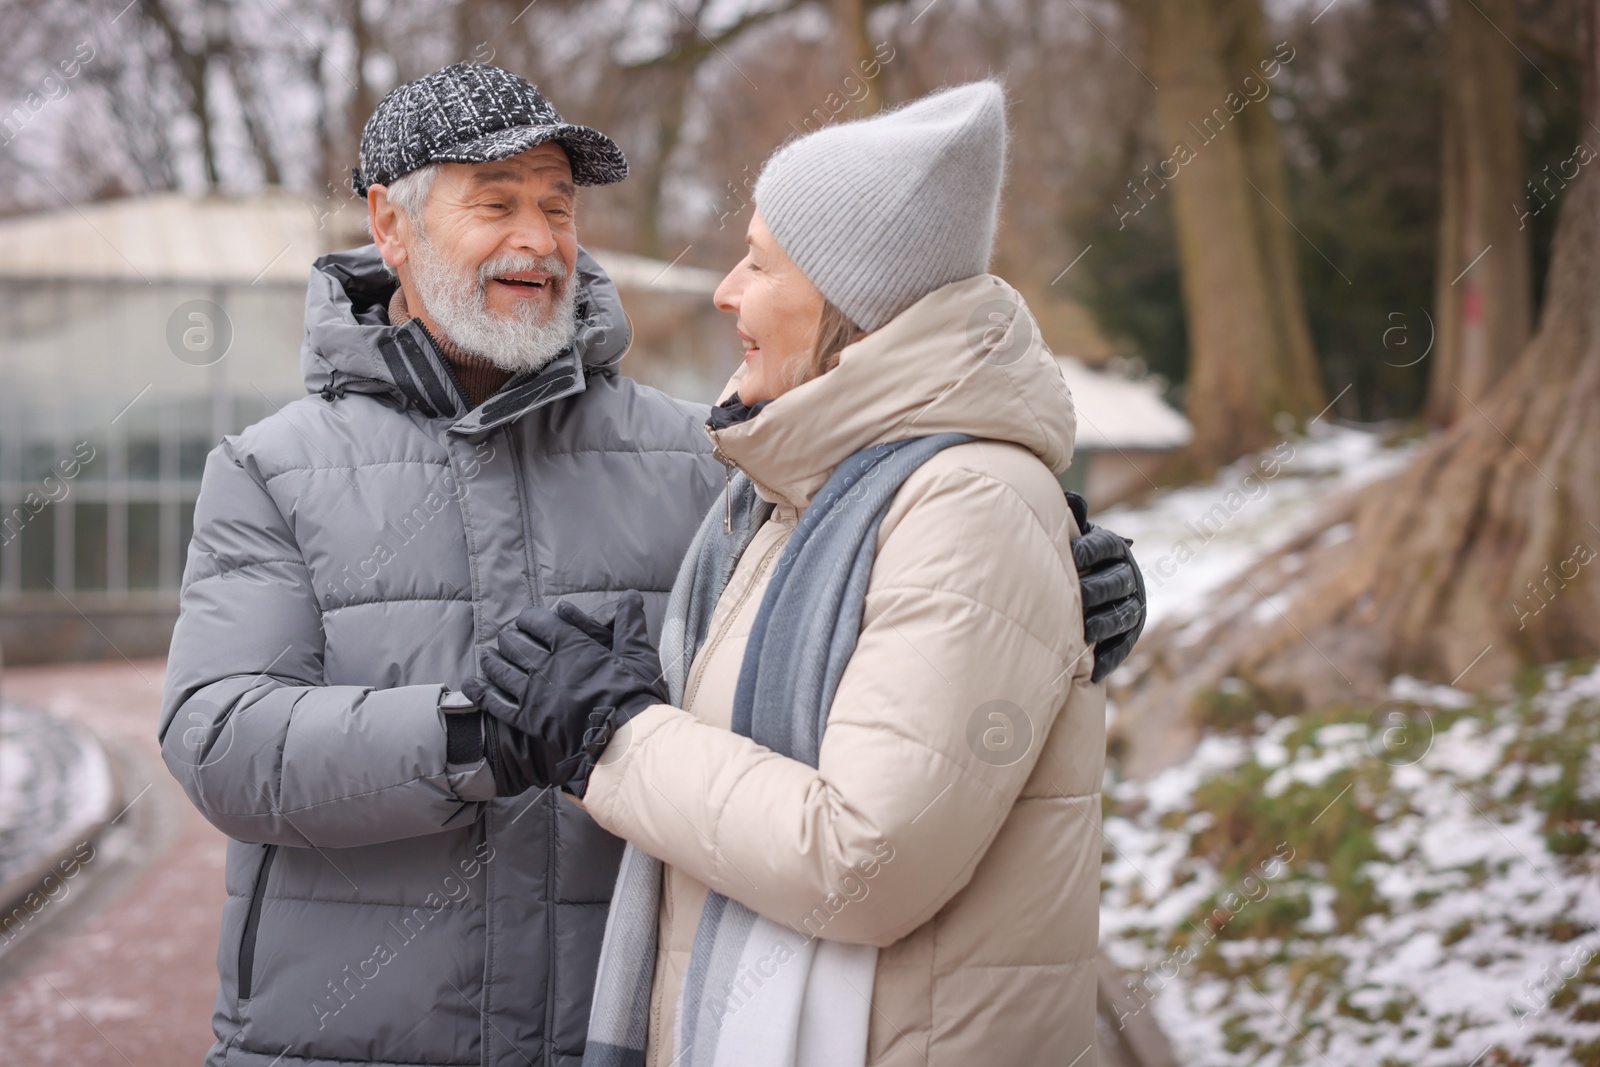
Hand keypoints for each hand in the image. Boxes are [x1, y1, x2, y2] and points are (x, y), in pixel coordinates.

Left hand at [462, 591, 667, 796]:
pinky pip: (496, 702)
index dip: (529, 618)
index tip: (527, 620)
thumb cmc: (634, 696)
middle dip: (509, 639)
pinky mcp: (528, 719)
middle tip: (507, 639)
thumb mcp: (637, 654)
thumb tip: (632, 596)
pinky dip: (481, 691)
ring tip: (486, 656)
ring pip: (501, 670)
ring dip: (491, 660)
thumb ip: (630, 623)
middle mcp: (548, 665)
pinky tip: (471, 684)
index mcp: (572, 646)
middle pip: (516, 644)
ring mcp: (535, 693)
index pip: (540, 622)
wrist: (624, 739)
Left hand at [1066, 491, 1146, 682]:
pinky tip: (1093, 670)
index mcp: (1115, 549)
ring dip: (1105, 624)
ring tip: (1084, 632)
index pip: (1107, 546)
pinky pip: (1123, 647)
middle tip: (1077, 598)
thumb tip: (1072, 498)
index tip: (1072, 555)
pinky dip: (1109, 658)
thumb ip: (1075, 522)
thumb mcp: (1075, 539)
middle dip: (1097, 590)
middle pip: (1116, 582)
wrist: (1091, 587)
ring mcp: (1133, 606)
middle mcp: (1129, 576)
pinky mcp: (1131, 633)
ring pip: (1123, 615)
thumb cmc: (1073, 558)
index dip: (1091, 549)